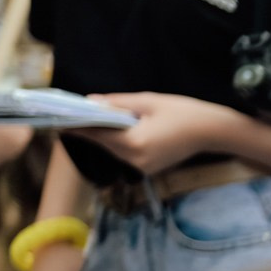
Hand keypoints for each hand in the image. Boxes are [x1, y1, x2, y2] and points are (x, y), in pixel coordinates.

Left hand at [73, 92, 241, 174]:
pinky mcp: (149, 169)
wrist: (213, 132)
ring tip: (93, 120)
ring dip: (105, 136)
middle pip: (104, 144)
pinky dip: (119, 142)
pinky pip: (127, 154)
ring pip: (114, 150)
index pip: (97, 135)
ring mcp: (143, 168)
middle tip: (73, 115)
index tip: (58, 120)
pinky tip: (117, 130)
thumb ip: (117, 103)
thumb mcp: (148, 101)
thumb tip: (91, 102)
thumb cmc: (183, 112)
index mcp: (133, 143)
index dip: (77, 127)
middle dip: (90, 130)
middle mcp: (135, 160)